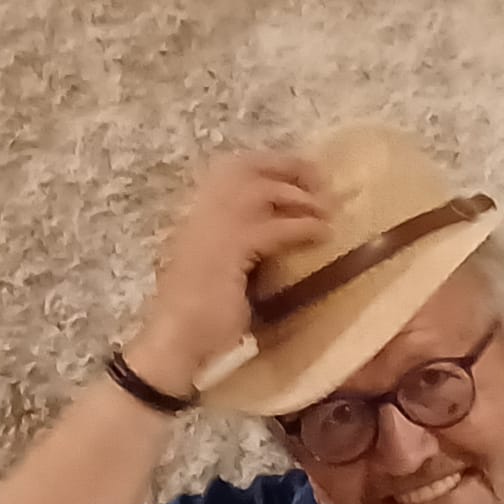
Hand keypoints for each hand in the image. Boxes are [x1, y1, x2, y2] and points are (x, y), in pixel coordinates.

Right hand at [125, 152, 328, 395]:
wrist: (176, 341)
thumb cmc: (199, 312)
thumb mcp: (221, 264)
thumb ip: (242, 240)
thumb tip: (284, 224)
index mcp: (197, 212)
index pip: (234, 167)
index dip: (270, 163)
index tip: (302, 172)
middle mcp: (201, 210)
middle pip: (248, 167)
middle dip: (290, 168)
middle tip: (323, 182)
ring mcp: (213, 227)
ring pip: (262, 191)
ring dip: (299, 197)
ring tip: (326, 211)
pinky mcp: (230, 249)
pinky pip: (274, 228)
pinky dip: (302, 228)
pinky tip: (321, 235)